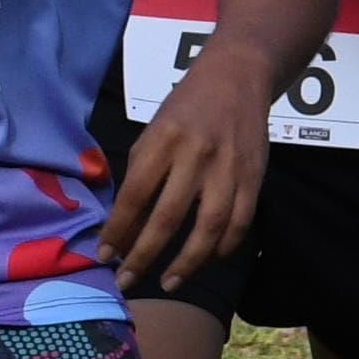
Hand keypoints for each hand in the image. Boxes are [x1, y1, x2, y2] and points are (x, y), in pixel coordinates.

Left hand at [104, 31, 275, 293]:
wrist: (238, 76)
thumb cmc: (186, 106)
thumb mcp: (154, 130)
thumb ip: (141, 171)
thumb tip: (124, 223)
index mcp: (163, 142)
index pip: (134, 197)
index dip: (117, 231)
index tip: (104, 257)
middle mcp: (196, 156)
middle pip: (168, 218)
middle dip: (144, 256)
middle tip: (128, 282)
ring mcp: (229, 169)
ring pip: (209, 227)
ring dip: (187, 262)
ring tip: (170, 282)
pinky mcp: (254, 176)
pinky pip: (240, 222)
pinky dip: (224, 247)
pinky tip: (207, 260)